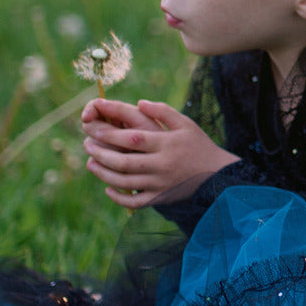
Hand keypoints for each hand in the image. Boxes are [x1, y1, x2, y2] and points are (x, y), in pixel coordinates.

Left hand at [81, 98, 239, 207]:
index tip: (92, 127)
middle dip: (101, 152)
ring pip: (125, 182)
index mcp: (167, 144)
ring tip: (90, 163)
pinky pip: (135, 202)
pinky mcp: (160, 198)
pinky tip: (108, 188)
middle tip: (87, 144)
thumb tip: (139, 102)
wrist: (218, 176)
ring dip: (103, 173)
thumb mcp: (186, 123)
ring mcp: (160, 184)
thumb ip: (163, 111)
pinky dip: (118, 197)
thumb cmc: (199, 145)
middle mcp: (162, 165)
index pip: (132, 138)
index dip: (110, 133)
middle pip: (124, 160)